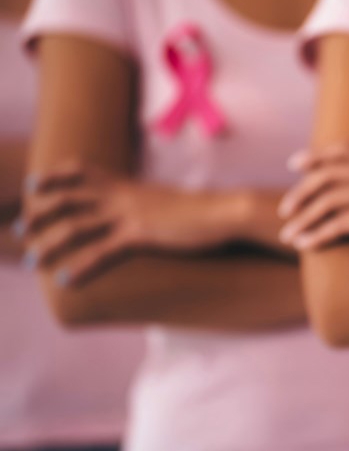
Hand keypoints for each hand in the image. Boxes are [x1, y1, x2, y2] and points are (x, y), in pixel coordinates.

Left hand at [19, 160, 246, 284]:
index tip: (34, 185)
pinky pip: (102, 252)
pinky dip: (82, 267)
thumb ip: (148, 204)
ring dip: (49, 245)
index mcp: (128, 184)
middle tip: (21, 231)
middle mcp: (122, 195)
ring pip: (76, 227)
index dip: (54, 176)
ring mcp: (130, 215)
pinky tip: (67, 280)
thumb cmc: (203, 210)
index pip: (82, 171)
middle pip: (68, 198)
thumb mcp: (168, 202)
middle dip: (39, 214)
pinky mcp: (141, 235)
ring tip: (33, 263)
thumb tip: (142, 211)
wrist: (225, 212)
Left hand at [278, 144, 348, 275]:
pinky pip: (339, 223)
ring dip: (303, 217)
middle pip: (330, 173)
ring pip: (329, 199)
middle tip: (284, 208)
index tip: (296, 165)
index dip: (317, 156)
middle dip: (301, 190)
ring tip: (287, 234)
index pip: (346, 151)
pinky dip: (317, 234)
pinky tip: (304, 246)